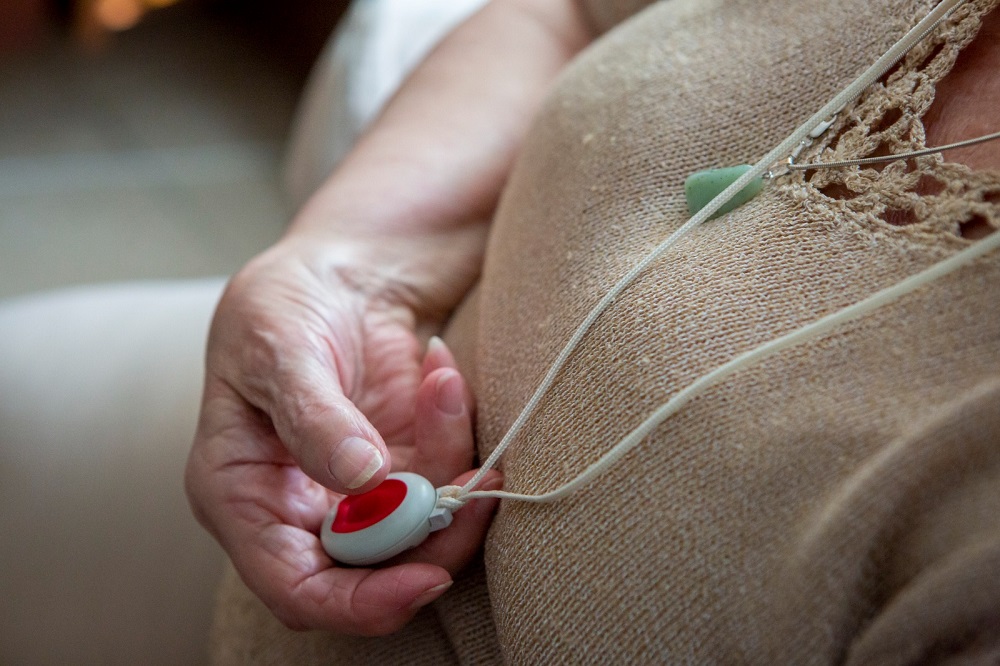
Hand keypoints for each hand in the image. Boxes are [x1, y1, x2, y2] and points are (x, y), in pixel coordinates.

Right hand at [185, 230, 497, 634]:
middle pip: (369, 577)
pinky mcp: (405, 462)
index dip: (356, 603)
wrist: (338, 261)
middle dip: (428, 544)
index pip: (294, 585)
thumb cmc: (283, 302)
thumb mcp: (280, 349)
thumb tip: (360, 480)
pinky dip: (456, 431)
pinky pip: (446, 476)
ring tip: (443, 384)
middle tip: (475, 493)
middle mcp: (299, 506)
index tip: (421, 580)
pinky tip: (440, 371)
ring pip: (420, 532)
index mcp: (241, 492)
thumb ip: (314, 418)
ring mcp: (357, 490)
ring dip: (451, 471)